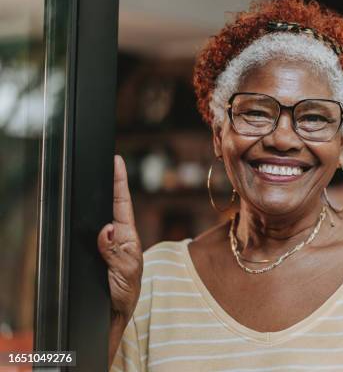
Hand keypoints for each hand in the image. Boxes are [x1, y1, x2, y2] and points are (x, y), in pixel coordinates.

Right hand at [97, 155, 142, 321]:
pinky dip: (84, 222)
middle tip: (106, 161)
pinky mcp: (95, 253)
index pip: (123, 204)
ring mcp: (106, 244)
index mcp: (128, 238)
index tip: (117, 160)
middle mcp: (118, 237)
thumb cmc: (125, 293)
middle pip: (111, 205)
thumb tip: (107, 229)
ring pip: (98, 217)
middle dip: (110, 183)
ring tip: (96, 179)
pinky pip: (87, 233)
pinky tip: (81, 212)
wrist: (115, 315)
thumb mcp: (125, 273)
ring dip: (97, 202)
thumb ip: (115, 253)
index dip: (120, 182)